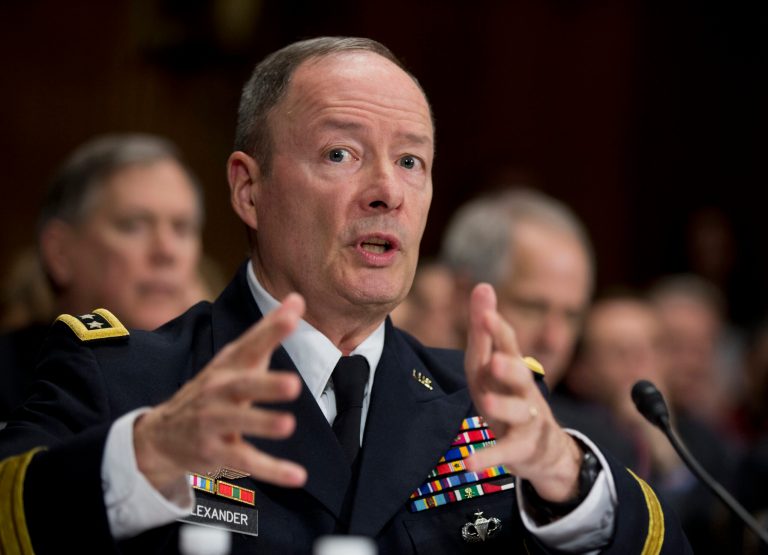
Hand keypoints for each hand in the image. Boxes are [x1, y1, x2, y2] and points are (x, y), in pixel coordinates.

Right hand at [133, 293, 307, 495]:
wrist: (162, 433)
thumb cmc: (214, 388)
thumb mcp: (237, 358)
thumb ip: (269, 331)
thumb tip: (297, 298)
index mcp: (228, 367)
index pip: (250, 344)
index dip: (270, 330)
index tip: (293, 315)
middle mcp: (220, 392)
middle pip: (241, 386)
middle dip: (266, 385)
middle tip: (293, 384)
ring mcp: (214, 423)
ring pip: (239, 425)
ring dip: (262, 424)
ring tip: (288, 424)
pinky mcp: (217, 453)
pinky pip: (246, 462)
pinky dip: (273, 471)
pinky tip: (298, 476)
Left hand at [464, 283, 581, 502]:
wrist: (544, 447)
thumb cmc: (509, 396)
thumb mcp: (492, 365)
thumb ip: (484, 330)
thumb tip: (484, 284)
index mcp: (512, 367)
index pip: (508, 344)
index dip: (497, 329)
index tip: (485, 310)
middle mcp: (523, 389)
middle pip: (520, 375)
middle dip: (510, 367)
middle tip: (496, 360)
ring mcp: (526, 420)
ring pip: (518, 412)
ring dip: (503, 407)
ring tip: (486, 403)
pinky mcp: (521, 448)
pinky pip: (504, 452)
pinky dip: (488, 457)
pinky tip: (469, 464)